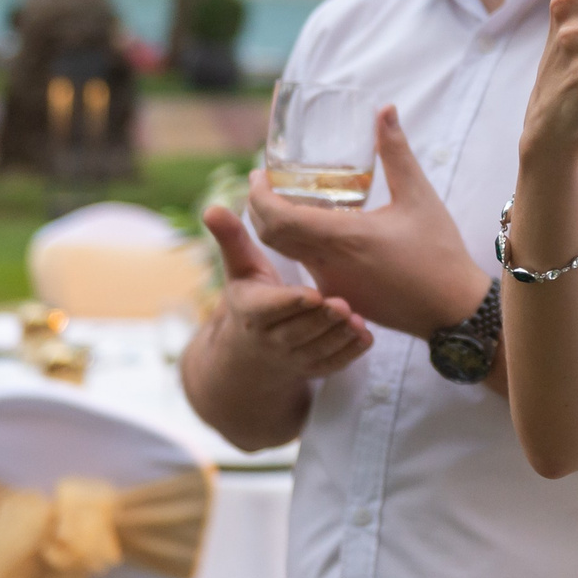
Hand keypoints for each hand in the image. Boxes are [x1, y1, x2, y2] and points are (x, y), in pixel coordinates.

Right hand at [203, 204, 374, 378]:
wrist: (248, 350)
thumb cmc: (250, 296)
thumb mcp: (239, 269)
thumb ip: (231, 238)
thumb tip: (212, 208)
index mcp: (252, 311)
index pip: (270, 308)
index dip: (290, 302)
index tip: (313, 294)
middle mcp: (270, 339)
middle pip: (297, 331)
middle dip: (320, 320)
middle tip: (343, 304)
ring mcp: (292, 358)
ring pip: (317, 350)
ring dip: (338, 337)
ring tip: (358, 319)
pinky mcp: (312, 369)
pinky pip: (332, 366)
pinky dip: (349, 354)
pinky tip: (366, 337)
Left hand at [248, 107, 492, 338]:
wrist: (452, 310)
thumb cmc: (438, 252)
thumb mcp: (419, 196)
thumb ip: (397, 152)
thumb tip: (385, 111)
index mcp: (344, 237)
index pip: (278, 219)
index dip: (259, 196)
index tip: (260, 174)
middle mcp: (329, 265)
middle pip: (271, 237)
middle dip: (259, 207)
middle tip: (266, 183)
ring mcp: (332, 286)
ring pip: (285, 254)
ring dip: (277, 227)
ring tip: (288, 199)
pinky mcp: (341, 297)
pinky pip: (306, 268)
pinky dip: (298, 245)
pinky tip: (318, 228)